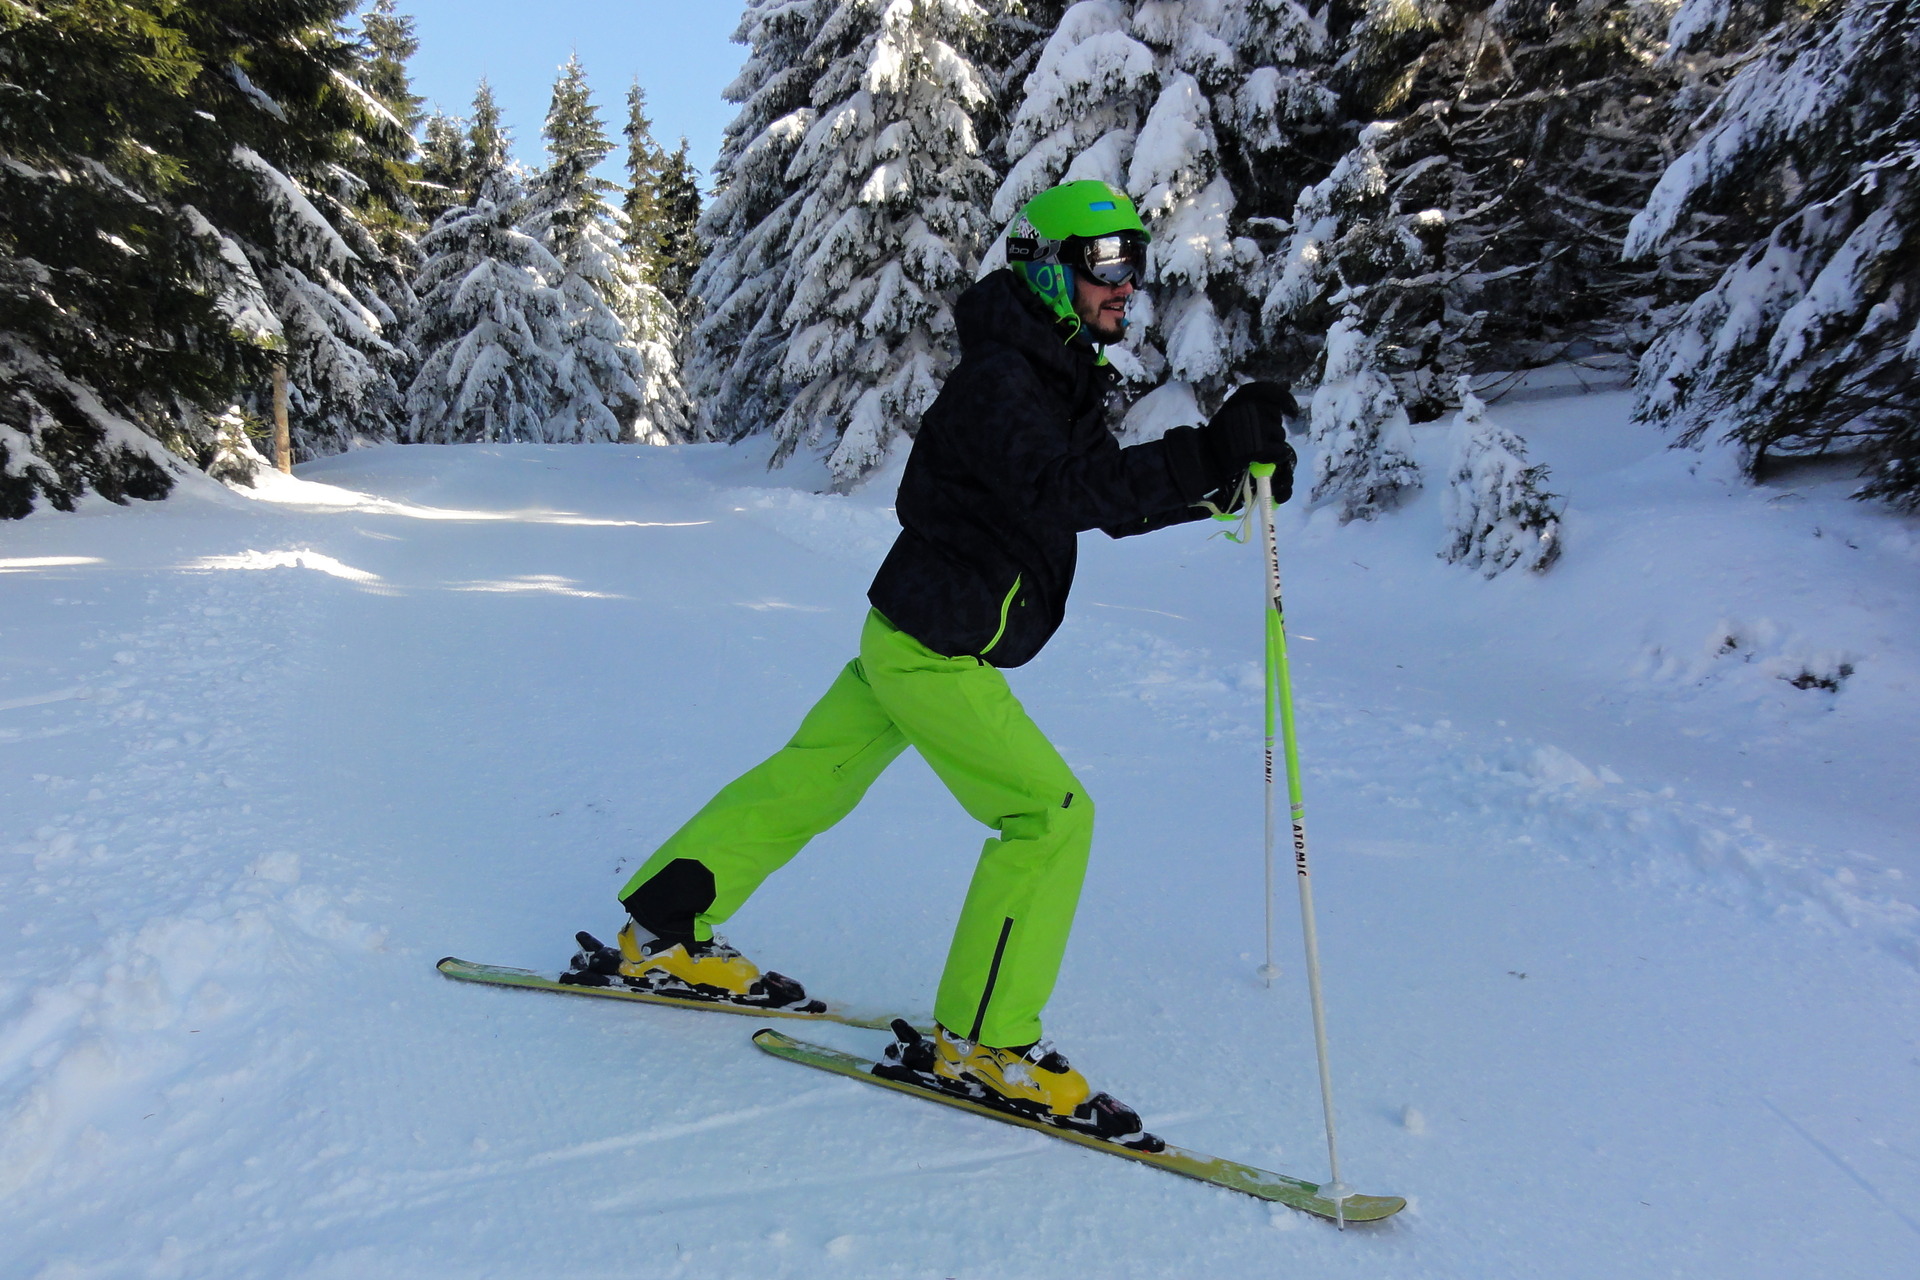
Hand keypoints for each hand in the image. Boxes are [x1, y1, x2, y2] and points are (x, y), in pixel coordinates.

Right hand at [1202, 381, 1297, 496]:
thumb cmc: (1219, 435)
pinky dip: (1277, 456)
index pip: (1271, 391)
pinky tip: (1265, 458)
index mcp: (1243, 396)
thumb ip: (1252, 403)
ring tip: (1258, 449)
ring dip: (1274, 442)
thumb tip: (1282, 398)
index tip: (1292, 412)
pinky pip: (1280, 451)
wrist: (1206, 456)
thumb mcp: (1232, 410)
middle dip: (1273, 427)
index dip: (1285, 400)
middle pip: (1276, 416)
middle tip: (1259, 438)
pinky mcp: (1261, 446)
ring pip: (1280, 434)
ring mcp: (1257, 427)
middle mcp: (1251, 407)